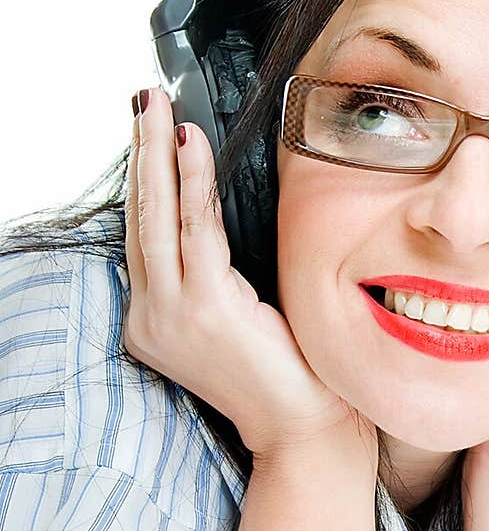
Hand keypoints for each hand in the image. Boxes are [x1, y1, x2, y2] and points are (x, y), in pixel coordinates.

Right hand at [123, 87, 377, 469]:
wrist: (306, 430)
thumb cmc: (289, 376)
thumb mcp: (242, 318)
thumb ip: (219, 277)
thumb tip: (220, 220)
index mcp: (157, 322)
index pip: (143, 237)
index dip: (144, 181)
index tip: (148, 134)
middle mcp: (152, 319)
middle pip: (139, 219)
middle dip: (139, 153)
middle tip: (141, 100)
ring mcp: (171, 316)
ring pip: (157, 217)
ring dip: (156, 153)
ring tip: (156, 106)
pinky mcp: (204, 308)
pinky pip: (195, 228)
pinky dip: (192, 179)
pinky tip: (191, 142)